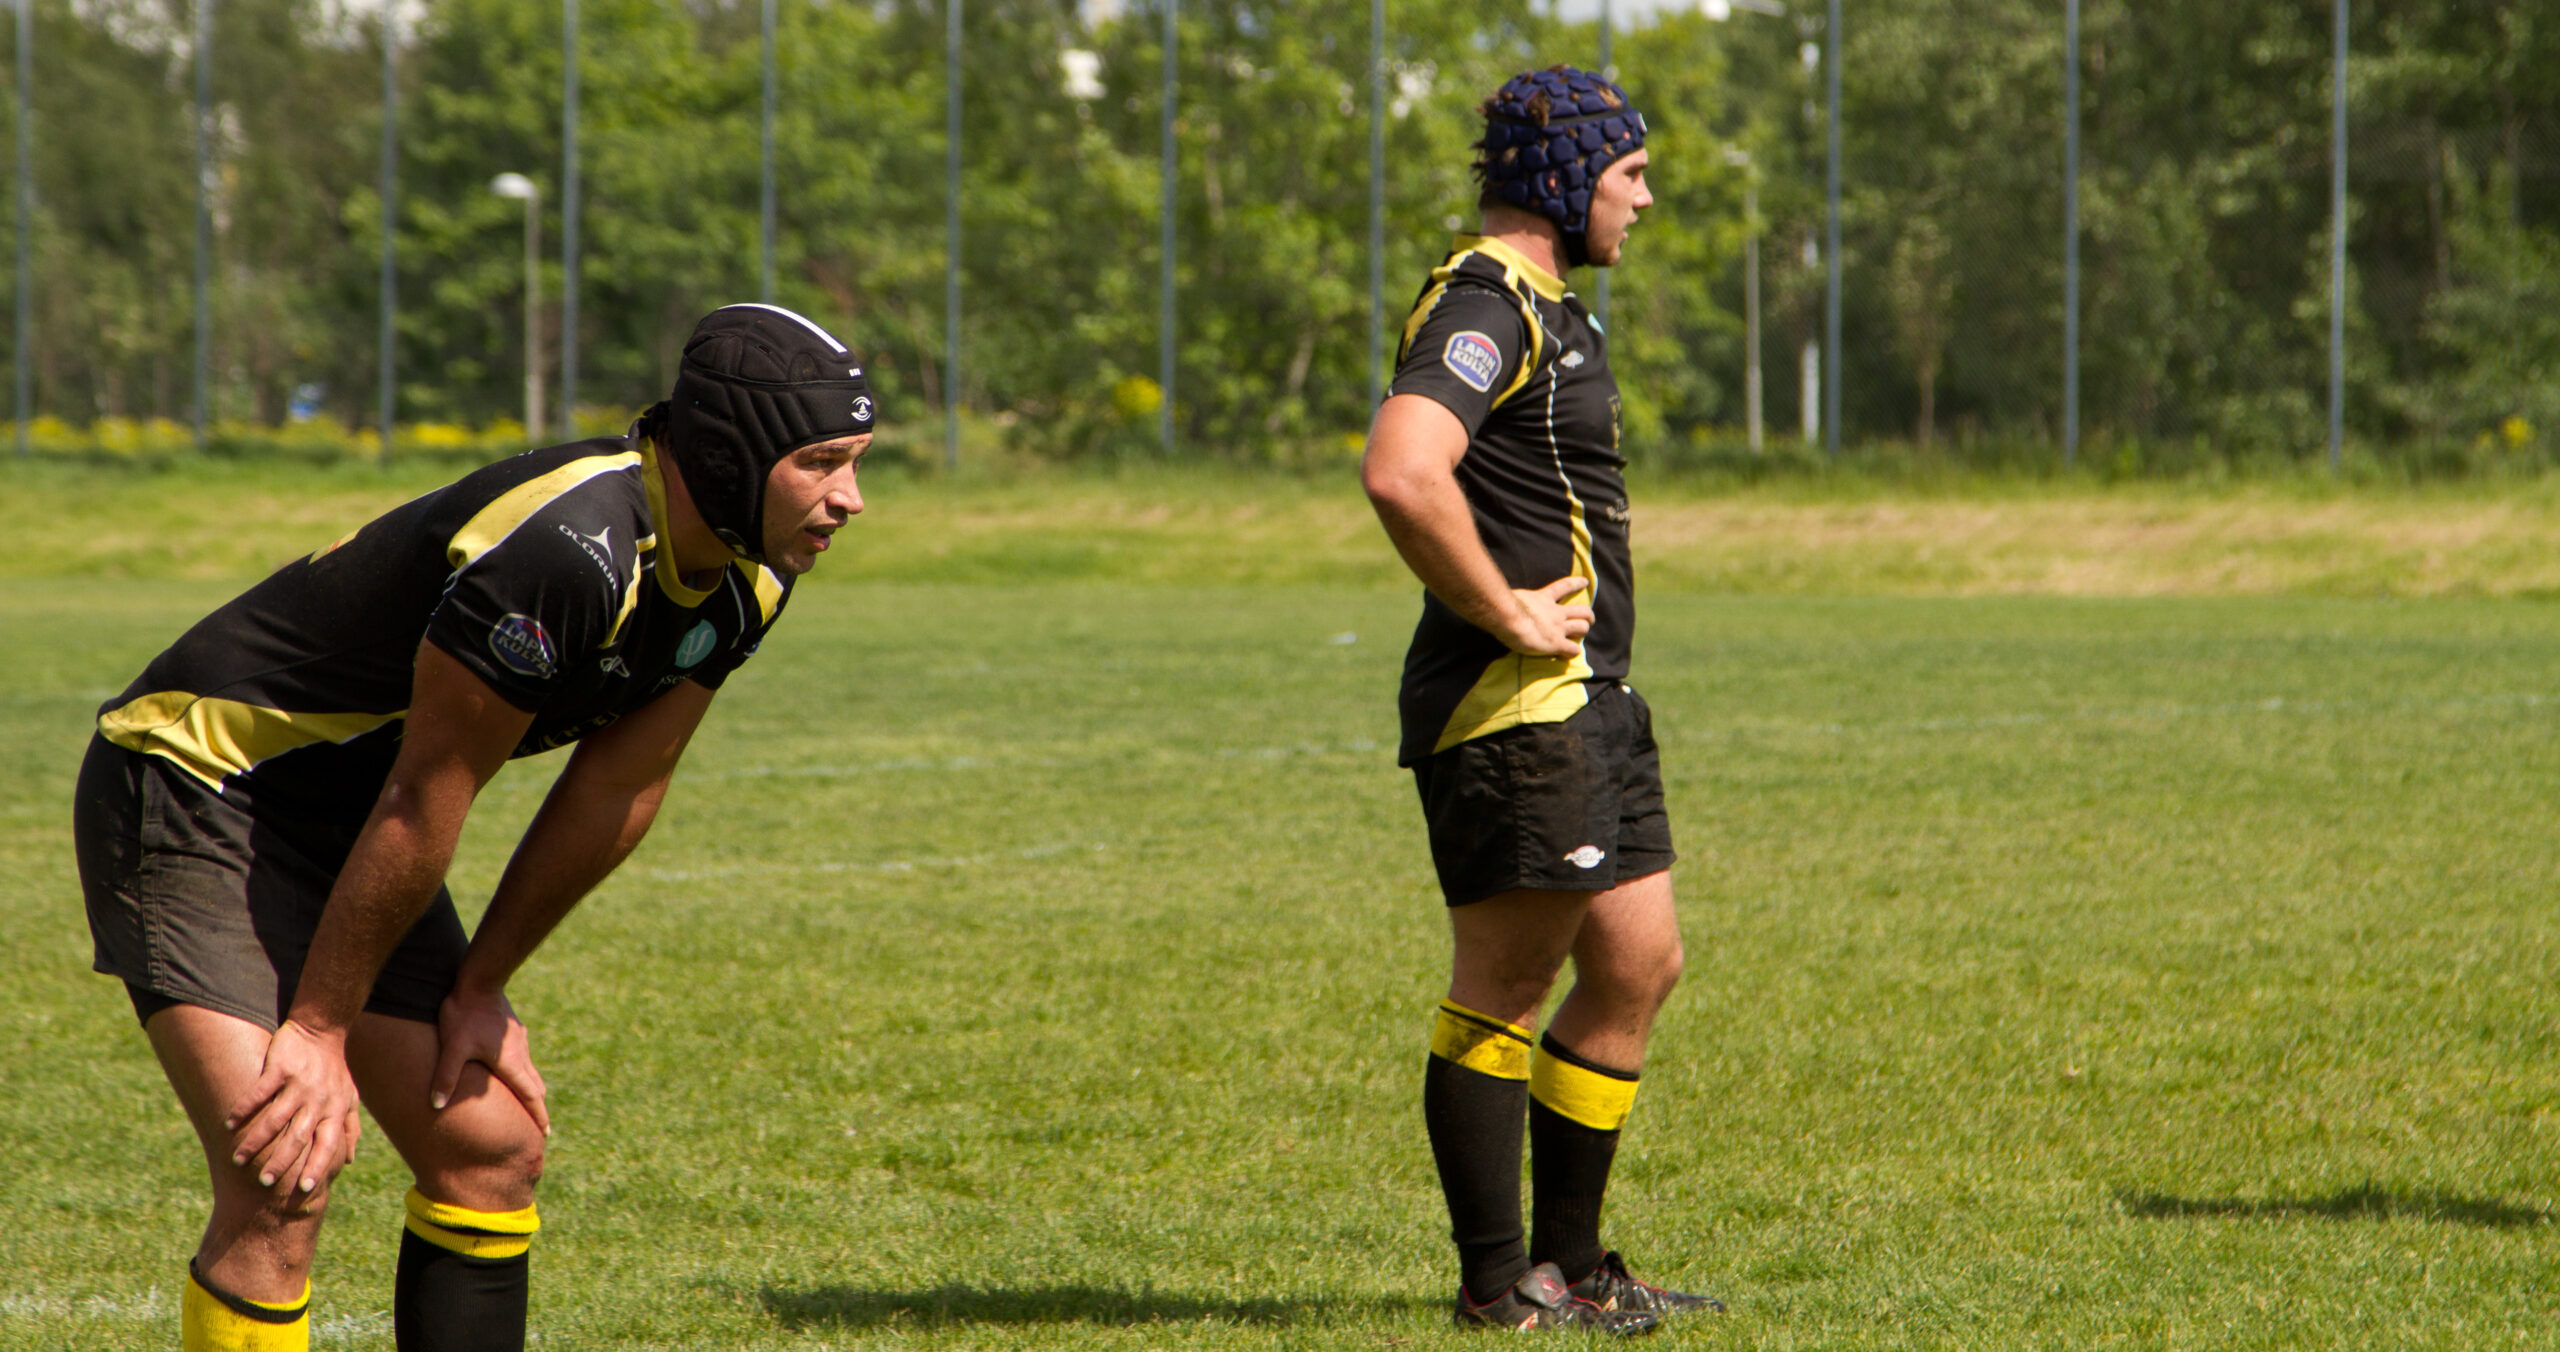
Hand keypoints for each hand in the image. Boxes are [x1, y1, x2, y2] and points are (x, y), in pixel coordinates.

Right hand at [224, 1019, 361, 1196]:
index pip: (327, 1144)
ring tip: (238, 1160)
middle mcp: (317, 1100)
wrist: (322, 1030)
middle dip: (281, 1162)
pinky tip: (229, 1125)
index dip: (317, 1166)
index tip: (306, 1189)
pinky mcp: (280, 1069)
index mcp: (334, 1110)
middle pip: (298, 1138)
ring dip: (255, 1141)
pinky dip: (243, 1109)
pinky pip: (259, 1093)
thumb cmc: (334, 1070)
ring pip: (275, 1119)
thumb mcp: (350, 1098)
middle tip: (264, 1183)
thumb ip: (349, 1128)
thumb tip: (349, 1160)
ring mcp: (298, 1084)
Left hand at [433, 987, 551, 1136]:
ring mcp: (520, 1040)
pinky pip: (523, 1055)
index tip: (546, 1133)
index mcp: (511, 1063)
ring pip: (529, 1069)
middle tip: (539, 1123)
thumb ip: (446, 1076)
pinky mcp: (515, 1029)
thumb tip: (436, 1105)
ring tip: (526, 1099)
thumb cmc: (465, 1014)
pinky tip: (512, 1066)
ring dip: (530, 1087)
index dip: (538, 1116)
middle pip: (535, 1085)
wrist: (479, 979)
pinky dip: (522, 1070)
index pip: (530, 1096)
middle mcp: (521, 1053)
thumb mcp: (453, 1047)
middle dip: (537, 1105)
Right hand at [1497, 576, 1593, 657]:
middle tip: (1589, 619)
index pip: (1564, 586)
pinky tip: (1569, 654)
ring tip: (1582, 634)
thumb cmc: (1504, 606)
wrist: (1508, 618)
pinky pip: (1572, 649)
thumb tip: (1504, 599)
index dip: (1576, 583)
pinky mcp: (1556, 643)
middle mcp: (1555, 612)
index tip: (1585, 582)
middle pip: (1581, 610)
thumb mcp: (1513, 596)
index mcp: (1544, 598)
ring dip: (1583, 630)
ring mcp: (1558, 628)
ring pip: (1581, 627)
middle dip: (1588, 615)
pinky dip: (1573, 652)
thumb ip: (1516, 599)